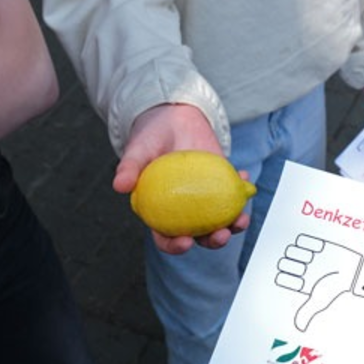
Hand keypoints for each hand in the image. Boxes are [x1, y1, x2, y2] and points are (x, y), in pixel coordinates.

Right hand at [115, 104, 250, 253]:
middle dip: (213, 241)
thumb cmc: (151, 137)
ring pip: (221, 221)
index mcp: (161, 211)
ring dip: (234, 224)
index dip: (174, 245)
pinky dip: (241, 188)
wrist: (172, 117)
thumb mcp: (137, 149)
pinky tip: (243, 177)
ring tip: (241, 218)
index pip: (166, 237)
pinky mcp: (222, 184)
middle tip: (221, 234)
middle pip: (199, 236)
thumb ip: (129, 167)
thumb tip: (119, 186)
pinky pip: (234, 192)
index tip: (185, 241)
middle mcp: (185, 211)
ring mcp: (206, 200)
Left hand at [275, 234, 363, 330]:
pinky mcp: (316, 244)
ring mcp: (307, 255)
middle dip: (294, 266)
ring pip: (291, 250)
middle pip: (283, 262)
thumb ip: (307, 311)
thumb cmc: (337, 288)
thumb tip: (300, 327)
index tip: (302, 282)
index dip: (289, 279)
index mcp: (299, 282)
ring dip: (302, 254)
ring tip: (315, 258)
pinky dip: (310, 244)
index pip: (281, 277)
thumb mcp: (320, 300)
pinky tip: (321, 249)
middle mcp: (300, 268)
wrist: (356, 273)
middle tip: (308, 268)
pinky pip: (303, 239)